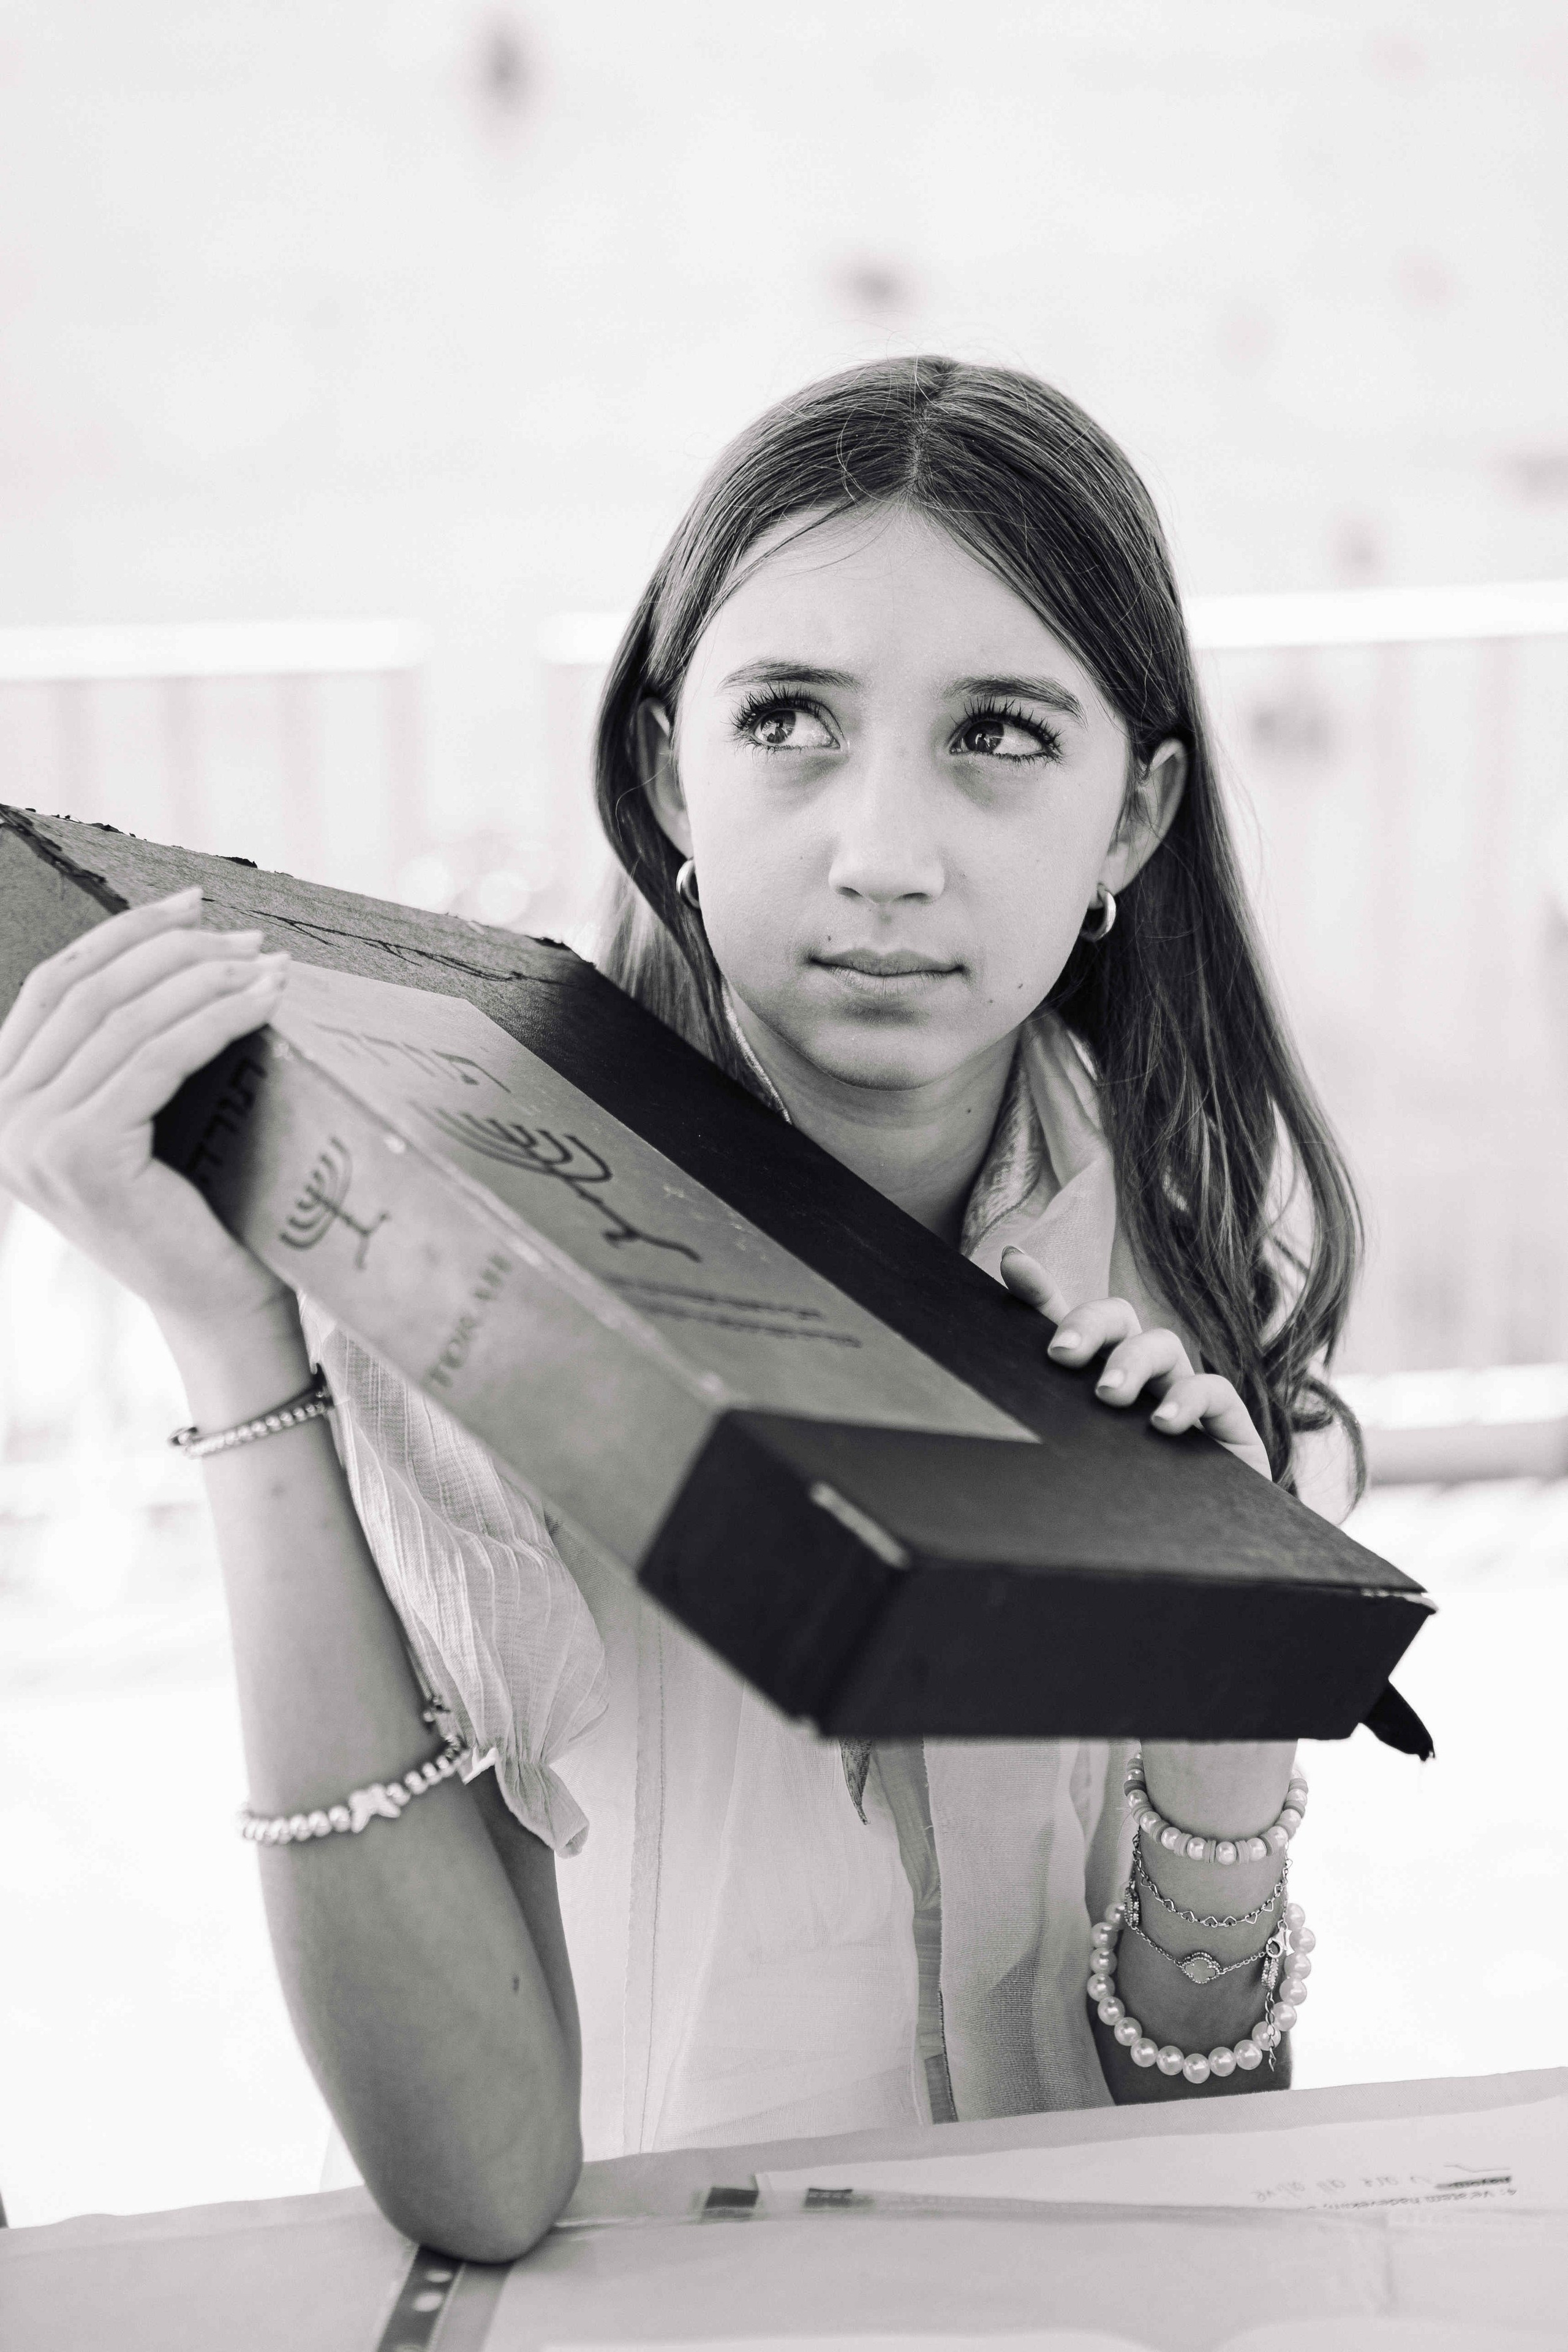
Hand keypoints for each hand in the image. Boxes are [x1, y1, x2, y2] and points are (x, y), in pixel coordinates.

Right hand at [0, 888, 293, 1335]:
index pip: (56, 986)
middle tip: (251, 938)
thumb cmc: (200, 1208)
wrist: (218, 1306)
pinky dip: (219, 1019)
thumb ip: (130, 1049)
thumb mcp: (148, 1114)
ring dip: (208, 979)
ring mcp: (31, 1140)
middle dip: (177, 950)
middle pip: (90, 993)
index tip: (192, 903)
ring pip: (127, 1020)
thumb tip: (183, 945)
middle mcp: (1, 1119)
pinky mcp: (80, 1155)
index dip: (122, 934)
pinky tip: (267, 1001)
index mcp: (5, 1100)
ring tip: (272, 966)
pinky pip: (159, 1059)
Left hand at [999, 1246, 1270, 1479]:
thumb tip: (992, 1402)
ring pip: (1162, 1345)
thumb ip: (1041, 1424)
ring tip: (1106, 1395)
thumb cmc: (1126, 1506)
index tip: (1014, 1265)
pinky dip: (1188, 1399)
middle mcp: (1140, 1377)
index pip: (1068, 1326)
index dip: (1040, 1293)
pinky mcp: (1226, 1423)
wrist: (1194, 1562)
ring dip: (1132, 1361)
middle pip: (1117, 1320)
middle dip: (1089, 1324)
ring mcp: (1182, 1394)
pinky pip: (1214, 1391)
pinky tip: (1163, 1423)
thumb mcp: (1078, 1462)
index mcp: (1098, 1379)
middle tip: (1062, 1355)